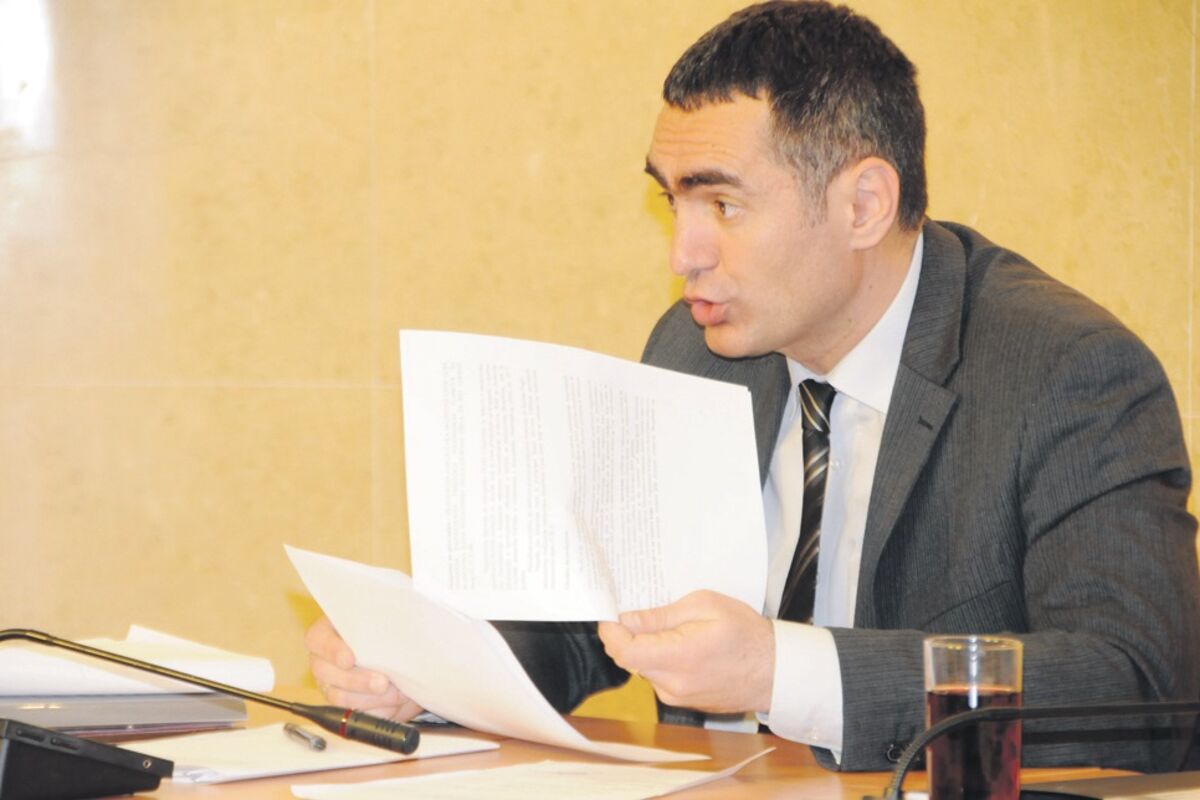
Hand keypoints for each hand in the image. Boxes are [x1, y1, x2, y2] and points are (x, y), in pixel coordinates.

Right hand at [304, 616, 421, 720]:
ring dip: (371, 698)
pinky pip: (354, 715)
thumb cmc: (396, 636)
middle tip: (383, 683)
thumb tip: (393, 636)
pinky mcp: (346, 706)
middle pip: (324, 672)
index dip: (331, 649)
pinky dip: (378, 711)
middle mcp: (325, 659)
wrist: (410, 663)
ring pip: (339, 697)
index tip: (349, 659)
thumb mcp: (392, 626)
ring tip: (397, 694)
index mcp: (331, 631)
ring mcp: (332, 684)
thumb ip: (386, 629)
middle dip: (357, 680)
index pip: (317, 638)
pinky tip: (395, 703)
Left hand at [598, 590, 774, 713]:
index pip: (624, 651)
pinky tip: (683, 645)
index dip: (610, 631)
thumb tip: (627, 620)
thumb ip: (662, 615)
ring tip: (673, 627)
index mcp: (678, 657)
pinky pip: (660, 677)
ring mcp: (677, 697)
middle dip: (629, 635)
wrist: (776, 671)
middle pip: (631, 659)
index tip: (609, 613)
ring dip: (648, 647)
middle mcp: (673, 684)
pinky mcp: (683, 702)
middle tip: (640, 611)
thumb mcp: (706, 606)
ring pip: (644, 668)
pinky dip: (662, 660)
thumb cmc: (746, 634)